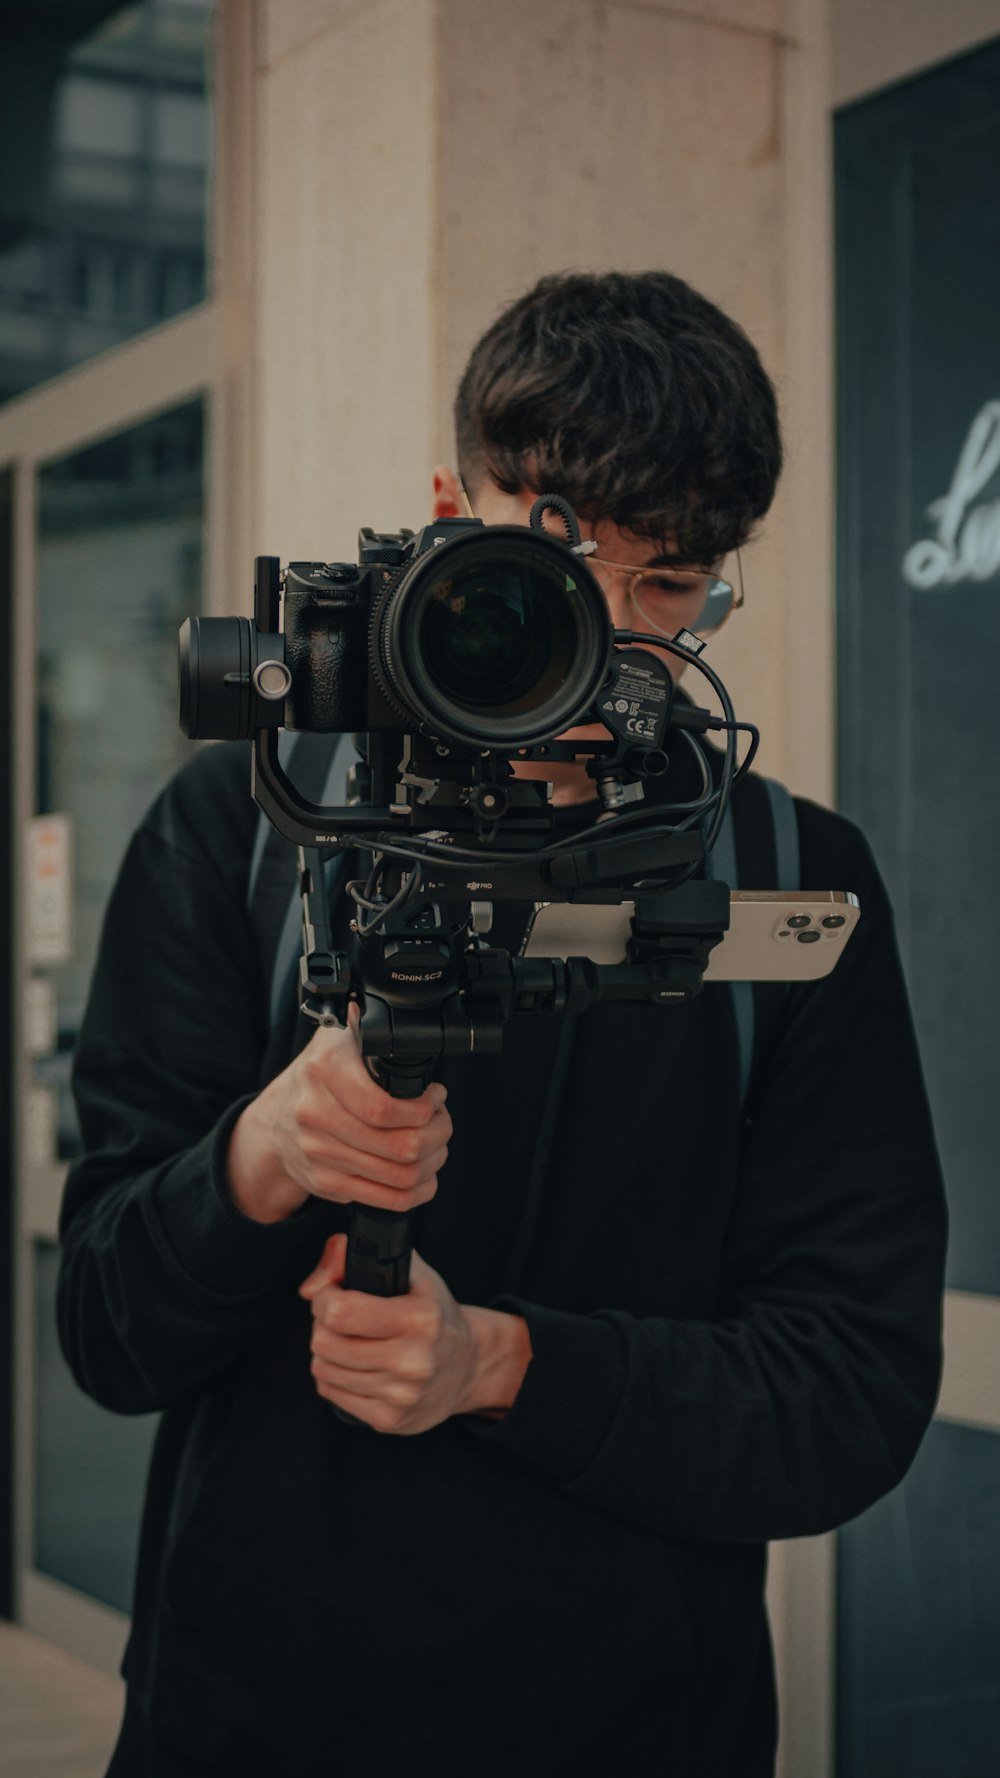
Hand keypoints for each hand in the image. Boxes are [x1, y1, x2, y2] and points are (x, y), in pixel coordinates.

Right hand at [226, 1005, 451, 1223]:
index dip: (424, 1109)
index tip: (435, 1098)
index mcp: (323, 1070)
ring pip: (398, 1175)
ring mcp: (318, 1153)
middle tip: (442, 1123)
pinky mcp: (324, 1183)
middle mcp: (315, 1113)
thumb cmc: (317, 1077)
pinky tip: (424, 1176)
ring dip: (431, 1163)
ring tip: (436, 1146)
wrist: (273, 1120)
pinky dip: (416, 1191)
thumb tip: (402, 1018)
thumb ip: (366, 1026)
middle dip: (438, 1135)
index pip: (384, 1107)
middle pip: (400, 1145)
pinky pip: (385, 1199)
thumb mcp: (337, 1039)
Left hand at [300, 1235, 532, 1433]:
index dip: (325, 1297)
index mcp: (420, 1318)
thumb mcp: (410, 1271)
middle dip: (323, 1324)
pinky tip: (357, 1365)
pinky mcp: (389, 1419)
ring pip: (322, 1368)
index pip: (339, 1312)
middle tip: (342, 1319)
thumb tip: (309, 1288)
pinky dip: (335, 1376)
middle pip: (324, 1342)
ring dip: (327, 1351)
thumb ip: (355, 1257)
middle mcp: (412, 1360)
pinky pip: (330, 1393)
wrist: (470, 1365)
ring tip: (351, 1340)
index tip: (333, 1293)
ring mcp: (400, 1395)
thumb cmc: (434, 1312)